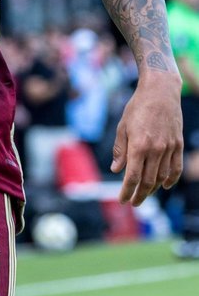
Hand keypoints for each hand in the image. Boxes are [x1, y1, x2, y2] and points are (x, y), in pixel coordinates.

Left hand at [111, 71, 182, 204]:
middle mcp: (155, 149)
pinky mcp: (178, 145)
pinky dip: (170, 180)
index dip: (127, 191)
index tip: (122, 200)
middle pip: (148, 181)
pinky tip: (163, 185)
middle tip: (133, 202)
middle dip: (139, 195)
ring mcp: (169, 148)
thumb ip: (120, 150)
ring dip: (153, 190)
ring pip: (162, 177)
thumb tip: (116, 170)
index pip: (132, 177)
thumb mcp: (122, 126)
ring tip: (144, 194)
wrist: (160, 92)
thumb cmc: (137, 108)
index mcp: (138, 145)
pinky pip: (176, 168)